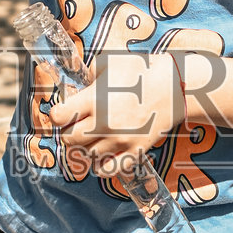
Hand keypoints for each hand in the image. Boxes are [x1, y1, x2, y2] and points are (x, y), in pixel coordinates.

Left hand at [49, 52, 181, 175]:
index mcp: (94, 100)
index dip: (58, 114)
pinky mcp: (135, 151)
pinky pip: (109, 170)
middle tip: (77, 126)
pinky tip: (101, 158)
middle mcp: (104, 123)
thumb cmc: (141, 70)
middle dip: (69, 132)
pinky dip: (101, 167)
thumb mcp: (109, 61)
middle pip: (69, 140)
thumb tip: (77, 86)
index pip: (58, 117)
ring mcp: (120, 140)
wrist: (175, 86)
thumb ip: (87, 74)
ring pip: (87, 155)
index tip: (64, 112)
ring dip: (85, 148)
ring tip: (91, 138)